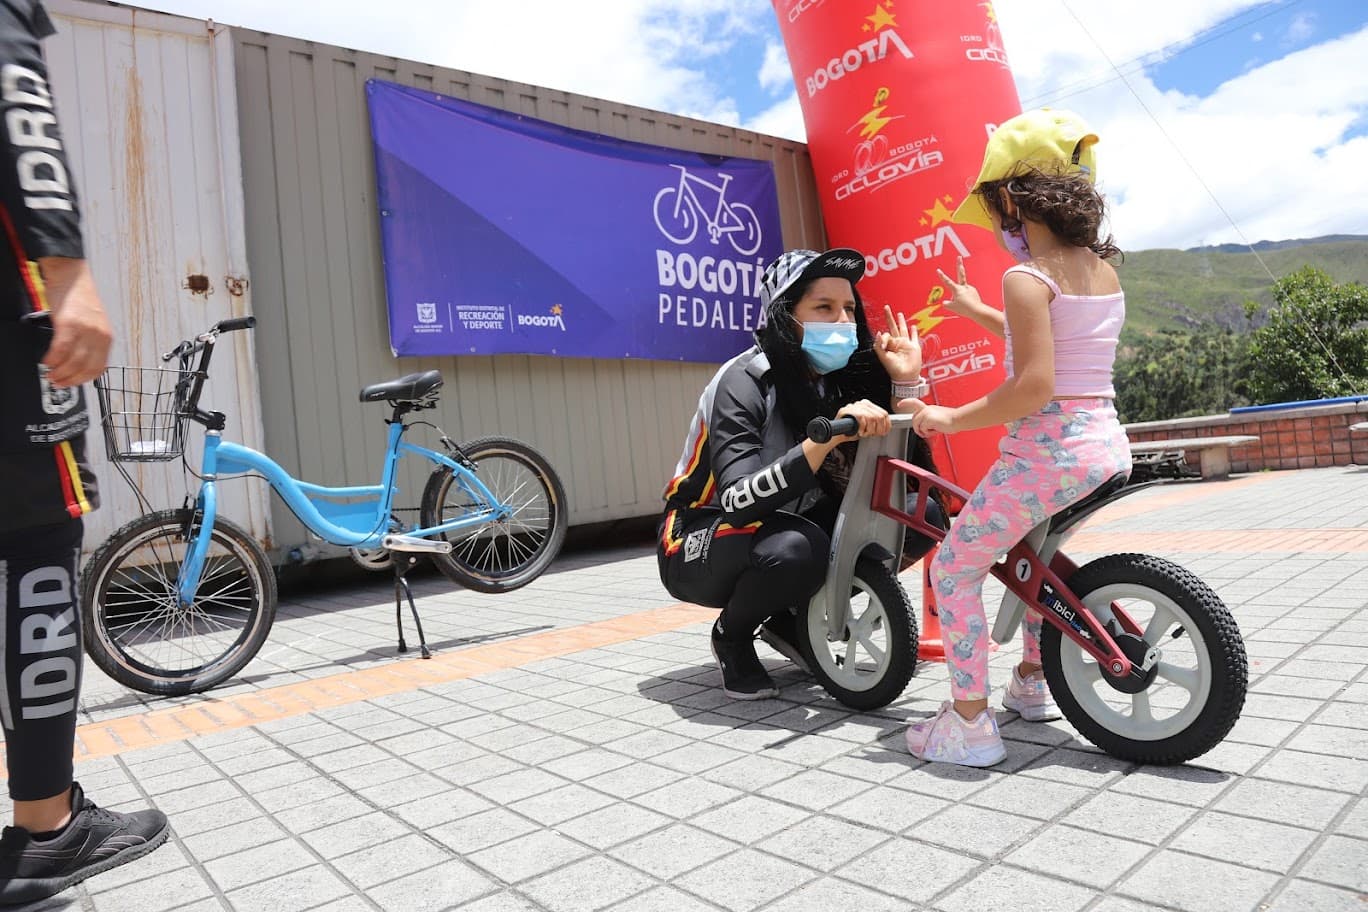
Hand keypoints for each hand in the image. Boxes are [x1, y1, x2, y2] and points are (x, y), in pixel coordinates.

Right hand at [39, 259, 112, 387]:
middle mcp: (99, 335)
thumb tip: (79, 363)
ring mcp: (85, 329)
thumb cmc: (79, 298)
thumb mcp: (93, 324)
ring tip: (50, 374)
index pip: (99, 368)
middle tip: (57, 382)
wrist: (71, 275)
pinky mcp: (69, 323)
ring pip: (74, 361)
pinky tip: (46, 361)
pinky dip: (53, 359)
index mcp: (107, 337)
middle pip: (86, 368)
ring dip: (60, 372)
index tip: (71, 383)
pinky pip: (61, 349)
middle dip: (70, 379)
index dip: (83, 380)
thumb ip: (90, 343)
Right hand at [833, 399, 889, 441]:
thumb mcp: (868, 426)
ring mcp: (854, 406)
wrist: (837, 435)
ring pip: (871, 417)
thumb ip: (877, 424)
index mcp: (867, 405)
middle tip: (873, 435)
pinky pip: (861, 418)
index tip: (884, 432)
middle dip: (878, 429)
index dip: (886, 425)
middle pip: (879, 416)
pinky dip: (862, 428)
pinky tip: (859, 432)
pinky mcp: (847, 410)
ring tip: (864, 434)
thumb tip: (887, 427)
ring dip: (869, 430)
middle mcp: (861, 403)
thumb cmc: (852, 431)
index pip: (884, 413)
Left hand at [874, 304, 921, 380]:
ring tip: (899, 314)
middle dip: (889, 317)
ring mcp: (906, 344)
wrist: (905, 376)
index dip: (884, 337)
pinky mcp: (915, 346)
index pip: (886, 334)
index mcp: (889, 345)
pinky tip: (913, 326)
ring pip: (903, 329)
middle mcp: (897, 343)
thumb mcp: (883, 357)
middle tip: (886, 307)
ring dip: (901, 321)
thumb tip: (878, 332)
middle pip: (893, 327)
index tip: (885, 344)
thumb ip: (879, 345)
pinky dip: (914, 331)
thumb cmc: (893, 368)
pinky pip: (914, 337)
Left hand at [906, 400, 958, 436]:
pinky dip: (929, 433)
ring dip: (924, 431)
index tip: (899, 404)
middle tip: (927, 432)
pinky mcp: (928, 418)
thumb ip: (928, 421)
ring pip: (917, 426)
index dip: (906, 402)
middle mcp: (926, 409)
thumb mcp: (937, 418)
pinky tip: (936, 430)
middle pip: (914, 419)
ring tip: (934, 430)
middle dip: (918, 428)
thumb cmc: (952, 420)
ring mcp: (926, 413)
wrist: (958, 419)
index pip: (914, 402)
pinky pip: (922, 429)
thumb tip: (924, 429)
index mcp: (929, 408)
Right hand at [935, 256, 985, 319]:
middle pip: (960, 274)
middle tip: (959, 257)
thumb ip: (947, 303)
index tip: (938, 270)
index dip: (942, 276)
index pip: (947, 282)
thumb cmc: (964, 309)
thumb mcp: (952, 307)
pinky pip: (966, 295)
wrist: (977, 311)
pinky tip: (968, 304)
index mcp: (957, 290)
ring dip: (960, 298)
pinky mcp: (974, 292)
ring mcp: (969, 289)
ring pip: (961, 292)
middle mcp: (964, 287)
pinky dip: (965, 300)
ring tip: (964, 305)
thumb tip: (946, 301)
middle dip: (959, 265)